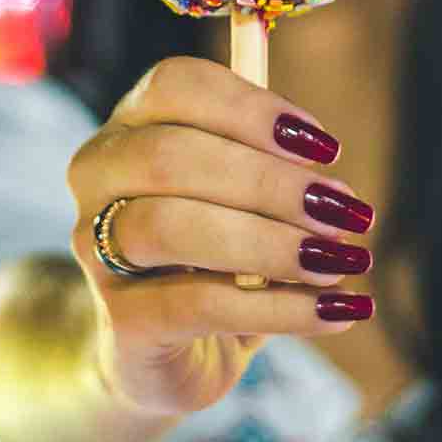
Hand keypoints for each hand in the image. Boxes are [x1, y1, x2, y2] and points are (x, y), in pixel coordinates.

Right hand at [67, 57, 374, 418]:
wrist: (167, 356)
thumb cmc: (217, 259)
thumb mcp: (244, 202)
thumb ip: (272, 166)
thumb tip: (324, 163)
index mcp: (130, 126)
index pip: (176, 86)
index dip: (252, 109)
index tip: (326, 148)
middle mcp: (98, 177)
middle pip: (171, 155)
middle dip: (270, 182)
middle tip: (346, 212)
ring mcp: (96, 251)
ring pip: (171, 227)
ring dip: (272, 243)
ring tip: (341, 263)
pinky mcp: (120, 322)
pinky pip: (198, 305)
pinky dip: (279, 308)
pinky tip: (333, 312)